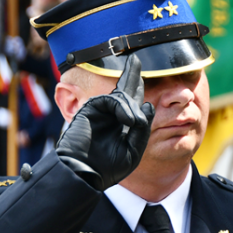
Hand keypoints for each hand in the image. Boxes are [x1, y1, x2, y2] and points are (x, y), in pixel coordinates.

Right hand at [56, 55, 154, 189]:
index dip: (139, 89)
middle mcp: (112, 115)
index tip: (143, 78)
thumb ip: (142, 129)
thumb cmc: (107, 167)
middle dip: (132, 75)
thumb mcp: (133, 149)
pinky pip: (113, 100)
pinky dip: (123, 107)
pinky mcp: (91, 108)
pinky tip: (128, 120)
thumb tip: (149, 105)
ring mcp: (101, 111)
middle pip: (125, 90)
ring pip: (123, 97)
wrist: (84, 173)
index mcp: (122, 124)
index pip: (134, 103)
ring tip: (133, 123)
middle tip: (136, 59)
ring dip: (132, 107)